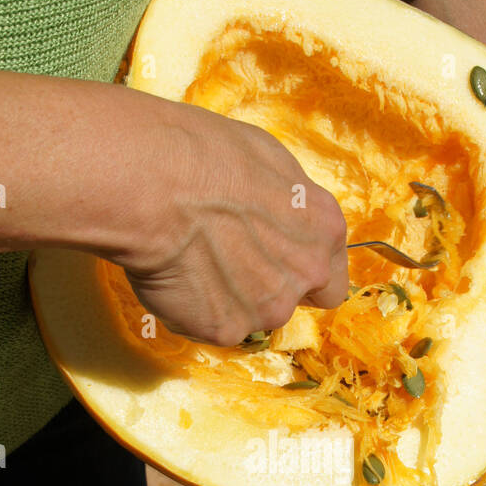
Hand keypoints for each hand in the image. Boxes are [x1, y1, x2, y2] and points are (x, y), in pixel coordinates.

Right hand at [119, 101, 347, 345]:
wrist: (153, 184)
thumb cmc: (206, 156)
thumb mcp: (267, 159)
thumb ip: (288, 202)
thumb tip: (280, 212)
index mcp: (323, 229)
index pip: (332, 278)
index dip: (305, 272)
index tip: (279, 262)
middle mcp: (305, 274)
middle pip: (293, 300)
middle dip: (265, 286)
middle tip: (227, 259)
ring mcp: (266, 308)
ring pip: (250, 316)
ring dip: (228, 298)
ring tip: (194, 262)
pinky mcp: (223, 328)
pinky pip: (209, 325)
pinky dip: (193, 309)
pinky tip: (174, 276)